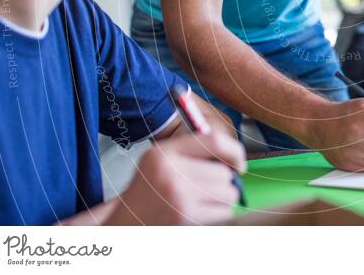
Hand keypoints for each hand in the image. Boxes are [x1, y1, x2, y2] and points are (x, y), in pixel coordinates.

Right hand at [105, 131, 245, 224]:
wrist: (124, 222)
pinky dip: (219, 213)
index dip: (235, 151)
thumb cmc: (148, 190)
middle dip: (223, 182)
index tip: (238, 163)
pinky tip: (200, 212)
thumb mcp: (161, 159)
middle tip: (207, 189)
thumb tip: (234, 158)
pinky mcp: (186, 216)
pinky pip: (224, 211)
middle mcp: (171, 170)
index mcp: (165, 152)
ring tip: (202, 200)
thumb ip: (193, 151)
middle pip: (224, 172)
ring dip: (223, 198)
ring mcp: (179, 194)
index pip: (215, 140)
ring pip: (228, 192)